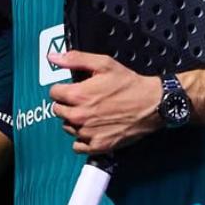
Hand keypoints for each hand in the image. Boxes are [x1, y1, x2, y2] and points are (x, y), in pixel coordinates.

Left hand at [47, 51, 163, 154]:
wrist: (152, 104)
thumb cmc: (129, 84)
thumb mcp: (104, 64)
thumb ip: (75, 59)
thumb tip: (53, 57)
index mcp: (78, 95)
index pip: (53, 93)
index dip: (62, 88)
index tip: (72, 88)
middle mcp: (79, 116)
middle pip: (58, 111)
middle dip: (66, 104)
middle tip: (82, 99)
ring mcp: (88, 133)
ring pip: (67, 127)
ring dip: (74, 121)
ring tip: (89, 113)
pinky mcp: (98, 146)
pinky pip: (77, 146)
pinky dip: (81, 139)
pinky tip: (91, 129)